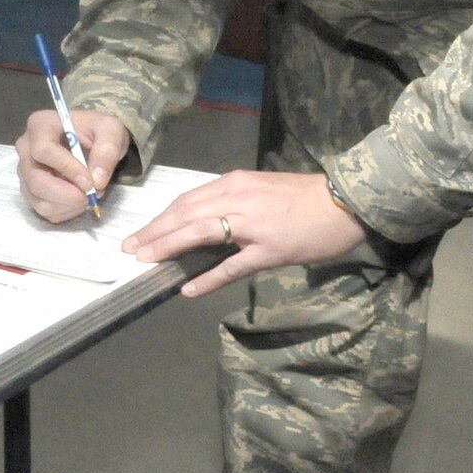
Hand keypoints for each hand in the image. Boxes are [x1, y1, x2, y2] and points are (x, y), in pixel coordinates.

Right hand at [16, 107, 129, 222]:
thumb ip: (106, 151)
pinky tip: (77, 200)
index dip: (66, 168)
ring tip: (87, 196)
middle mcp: (25, 148)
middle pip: (35, 179)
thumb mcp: (110, 130)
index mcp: (40, 125)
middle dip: (65, 194)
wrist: (90, 140)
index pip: (43, 150)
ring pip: (38, 199)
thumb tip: (97, 181)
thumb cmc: (97, 130)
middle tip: (90, 196)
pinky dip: (65, 211)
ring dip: (67, 205)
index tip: (90, 182)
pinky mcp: (30, 190)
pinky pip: (43, 209)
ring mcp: (25, 171)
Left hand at [120, 169, 366, 297]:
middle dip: (154, 232)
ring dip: (168, 247)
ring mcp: (252, 224)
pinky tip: (189, 289)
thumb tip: (201, 221)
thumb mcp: (260, 190)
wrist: (342, 203)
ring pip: (200, 232)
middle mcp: (237, 198)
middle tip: (129, 248)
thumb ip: (231, 202)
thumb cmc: (302, 198)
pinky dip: (208, 277)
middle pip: (184, 214)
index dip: (160, 218)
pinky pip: (232, 265)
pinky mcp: (269, 249)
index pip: (186, 200)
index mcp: (233, 183)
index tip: (139, 232)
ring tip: (146, 261)